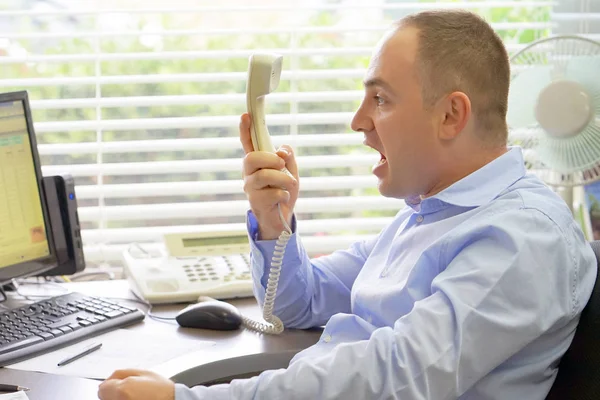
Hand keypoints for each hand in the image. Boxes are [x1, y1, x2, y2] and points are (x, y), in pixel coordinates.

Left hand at [98, 369, 174, 399]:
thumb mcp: (143, 372)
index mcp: (122, 389)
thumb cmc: (162, 390)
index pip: (102, 388)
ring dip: (119, 398)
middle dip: (113, 392)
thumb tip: (107, 379)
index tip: (119, 385)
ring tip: (135, 397)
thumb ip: (121, 373)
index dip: (111, 384)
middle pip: (105, 397)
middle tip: (131, 391)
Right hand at [240, 113, 298, 239]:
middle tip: (282, 165)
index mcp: (257, 162)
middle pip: (252, 158)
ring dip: (283, 179)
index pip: (248, 143)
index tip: (245, 115)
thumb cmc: (283, 191)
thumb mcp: (291, 171)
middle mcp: (249, 173)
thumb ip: (288, 157)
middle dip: (270, 159)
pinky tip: (282, 199)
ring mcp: (250, 188)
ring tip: (291, 184)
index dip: (245, 129)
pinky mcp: (256, 202)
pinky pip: (273, 193)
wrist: (282, 218)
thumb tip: (282, 150)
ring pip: (265, 176)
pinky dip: (284, 194)